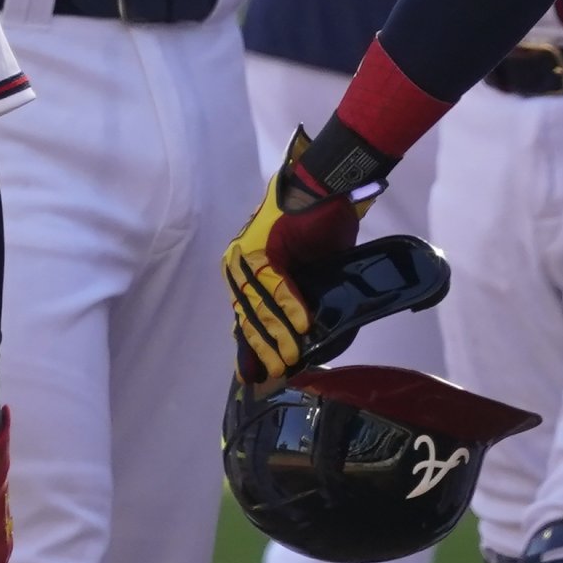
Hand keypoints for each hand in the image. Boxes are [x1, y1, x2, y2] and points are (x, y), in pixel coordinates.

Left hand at [224, 130, 368, 383]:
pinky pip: (277, 283)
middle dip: (261, 349)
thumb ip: (289, 299)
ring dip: (278, 334)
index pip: (245, 316)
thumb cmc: (314, 227)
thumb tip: (293, 337)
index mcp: (243, 271)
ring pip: (261, 304)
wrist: (322, 186)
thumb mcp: (299, 271)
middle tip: (271, 377)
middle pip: (250, 315)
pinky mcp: (264, 245)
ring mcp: (249, 254)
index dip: (249, 348)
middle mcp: (239, 264)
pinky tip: (301, 327)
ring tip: (290, 360)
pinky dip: (290, 306)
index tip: (250, 376)